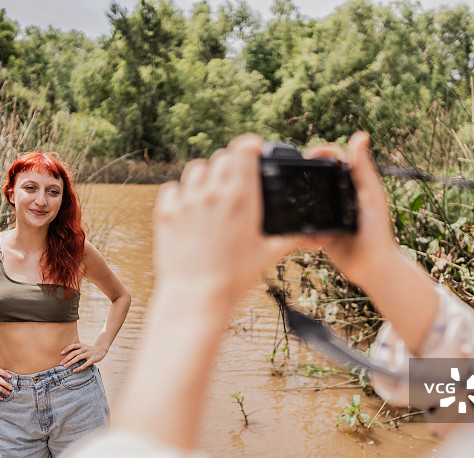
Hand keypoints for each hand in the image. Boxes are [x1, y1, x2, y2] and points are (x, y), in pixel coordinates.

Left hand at [60, 343, 107, 371]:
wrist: (101, 350)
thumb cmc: (89, 349)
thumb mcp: (83, 346)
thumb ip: (76, 349)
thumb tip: (64, 353)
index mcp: (82, 345)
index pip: (73, 345)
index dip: (67, 349)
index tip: (61, 353)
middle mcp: (85, 348)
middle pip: (74, 353)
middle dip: (66, 358)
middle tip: (61, 363)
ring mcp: (89, 353)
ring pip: (78, 357)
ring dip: (71, 362)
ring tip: (65, 366)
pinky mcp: (92, 359)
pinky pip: (85, 364)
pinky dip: (79, 368)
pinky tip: (74, 370)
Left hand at [154, 134, 295, 300]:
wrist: (197, 295)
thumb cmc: (235, 278)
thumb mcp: (268, 256)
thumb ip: (288, 238)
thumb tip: (306, 232)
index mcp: (242, 198)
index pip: (243, 150)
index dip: (250, 145)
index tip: (253, 149)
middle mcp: (213, 194)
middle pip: (221, 157)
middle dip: (232, 164)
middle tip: (236, 181)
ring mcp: (187, 202)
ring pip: (196, 169)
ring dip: (207, 175)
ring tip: (212, 194)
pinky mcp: (167, 214)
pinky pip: (173, 189)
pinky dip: (181, 193)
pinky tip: (189, 208)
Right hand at [301, 132, 397, 284]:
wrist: (373, 268)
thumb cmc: (379, 231)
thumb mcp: (370, 196)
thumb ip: (363, 168)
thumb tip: (361, 135)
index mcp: (353, 182)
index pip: (333, 157)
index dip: (319, 151)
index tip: (307, 157)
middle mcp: (340, 195)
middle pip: (315, 177)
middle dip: (302, 179)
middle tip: (292, 183)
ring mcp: (329, 214)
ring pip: (306, 202)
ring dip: (301, 208)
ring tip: (300, 216)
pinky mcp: (321, 233)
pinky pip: (304, 227)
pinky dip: (303, 233)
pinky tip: (312, 241)